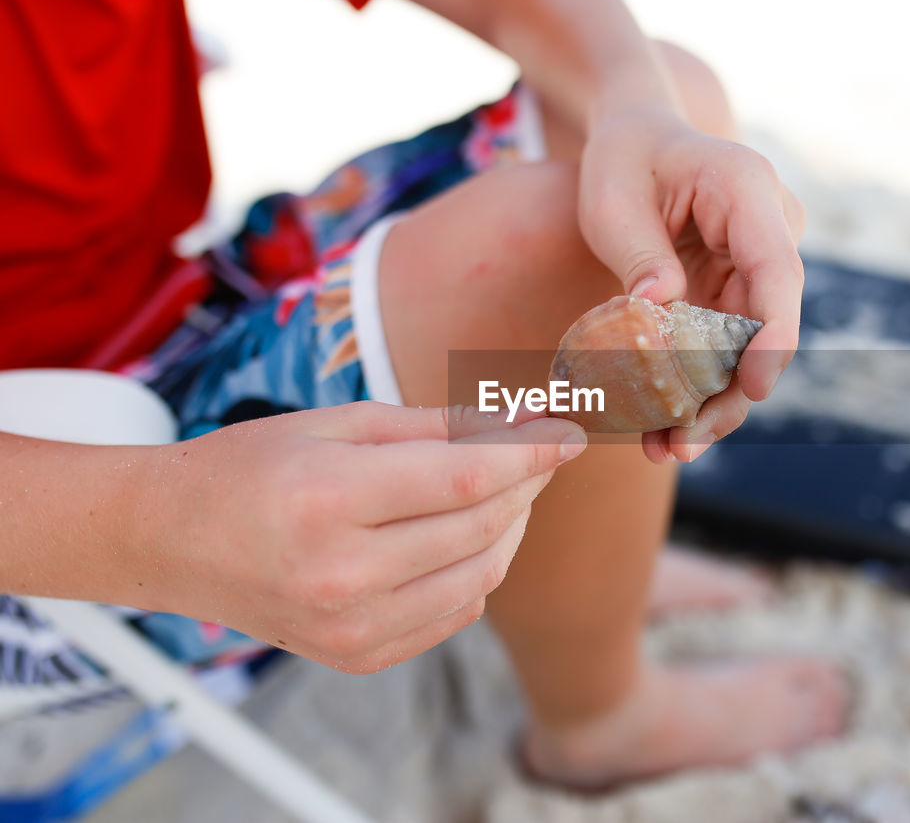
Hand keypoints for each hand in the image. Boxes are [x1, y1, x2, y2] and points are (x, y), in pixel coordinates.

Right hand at [139, 402, 585, 672]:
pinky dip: (481, 568)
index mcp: (329, 500)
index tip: (571, 430)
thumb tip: (519, 421)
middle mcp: (342, 573)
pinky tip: (471, 533)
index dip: (533, 451)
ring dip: (512, 526)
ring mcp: (351, 626)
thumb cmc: (251, 467)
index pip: (469, 477)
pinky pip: (457, 611)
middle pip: (483, 525)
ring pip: (483, 575)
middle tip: (539, 448)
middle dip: (528, 481)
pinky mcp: (360, 655)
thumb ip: (433, 426)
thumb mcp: (336, 424)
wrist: (172, 542)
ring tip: (508, 487)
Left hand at [577, 104, 805, 463]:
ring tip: (663, 449)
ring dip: (711, 401)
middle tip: (681, 443)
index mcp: (746, 190)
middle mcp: (769, 228)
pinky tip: (662, 429)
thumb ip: (638, 252)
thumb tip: (656, 312)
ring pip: (748, 346)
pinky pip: (725, 347)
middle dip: (729, 391)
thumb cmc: (624, 157)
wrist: (639, 138)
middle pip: (768, 323)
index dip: (772, 334)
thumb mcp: (612, 196)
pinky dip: (696, 386)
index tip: (753, 386)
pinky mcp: (738, 290)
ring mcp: (757, 263)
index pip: (776, 270)